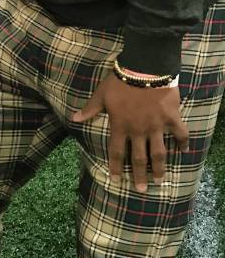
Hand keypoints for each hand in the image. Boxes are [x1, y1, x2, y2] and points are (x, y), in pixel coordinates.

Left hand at [72, 73, 188, 192]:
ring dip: (160, 167)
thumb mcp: (101, 95)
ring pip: (159, 152)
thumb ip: (90, 109)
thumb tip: (74, 119)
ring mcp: (156, 125)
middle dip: (139, 175)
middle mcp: (138, 130)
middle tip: (142, 189)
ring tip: (161, 179)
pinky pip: (180, 133)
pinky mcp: (171, 117)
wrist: (144, 68)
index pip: (116, 151)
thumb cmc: (120, 81)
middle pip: (138, 158)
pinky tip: (184, 151)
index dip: (115, 167)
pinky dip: (183, 142)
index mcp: (120, 126)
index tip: (116, 180)